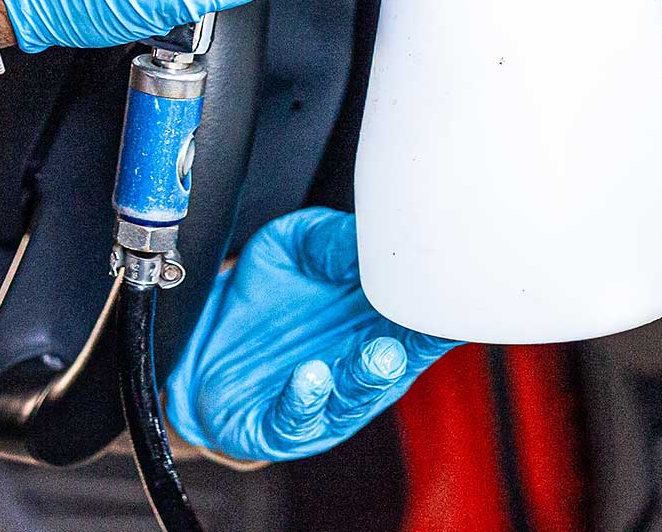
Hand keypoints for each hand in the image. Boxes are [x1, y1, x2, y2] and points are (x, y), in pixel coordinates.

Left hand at [166, 208, 454, 463]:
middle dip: (419, 345)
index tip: (457, 289)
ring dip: (369, 378)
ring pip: (357, 395)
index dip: (441, 307)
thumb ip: (331, 240)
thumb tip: (367, 236)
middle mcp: (359, 363)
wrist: (204, 336)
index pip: (420, 317)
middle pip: (401, 358)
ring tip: (377, 356)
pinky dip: (305, 400)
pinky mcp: (282, 425)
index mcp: (375, 319)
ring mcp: (325, 400)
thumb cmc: (266, 294)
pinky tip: (309, 376)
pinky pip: (298, 418)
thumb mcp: (295, 245)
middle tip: (429, 325)